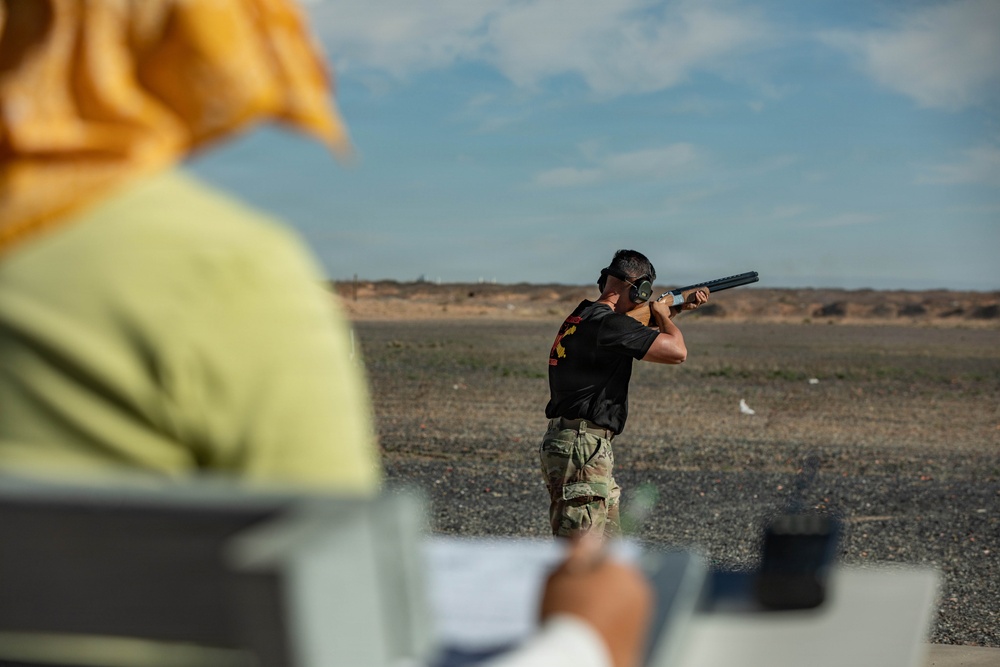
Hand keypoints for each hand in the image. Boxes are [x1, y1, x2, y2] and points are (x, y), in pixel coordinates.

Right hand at [540, 536, 653, 666]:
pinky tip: (592, 633)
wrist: (580, 661)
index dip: (588, 563)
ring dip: (607, 605)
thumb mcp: (560, 575)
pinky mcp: (639, 641)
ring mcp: (641, 618)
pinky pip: (623, 625)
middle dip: (600, 584)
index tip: (573, 577)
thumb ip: (577, 550)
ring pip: (621, 602)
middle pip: (617, 578)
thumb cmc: (566, 616)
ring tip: (582, 620)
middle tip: (574, 600)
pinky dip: (611, 626)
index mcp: (622, 569)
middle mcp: (638, 590)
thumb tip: (590, 533)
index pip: (608, 554)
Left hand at [672, 286, 708, 314]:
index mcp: (696, 300)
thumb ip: (692, 291)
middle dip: (704, 295)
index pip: (704, 298)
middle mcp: (697, 303)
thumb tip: (695, 286)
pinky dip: (698, 297)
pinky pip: (699, 301)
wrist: (677, 303)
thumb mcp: (688, 293)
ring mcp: (696, 305)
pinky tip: (696, 294)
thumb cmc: (681, 298)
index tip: (705, 290)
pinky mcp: (694, 306)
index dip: (706, 295)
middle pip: (705, 300)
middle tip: (700, 291)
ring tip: (697, 292)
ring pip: (704, 300)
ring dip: (701, 295)